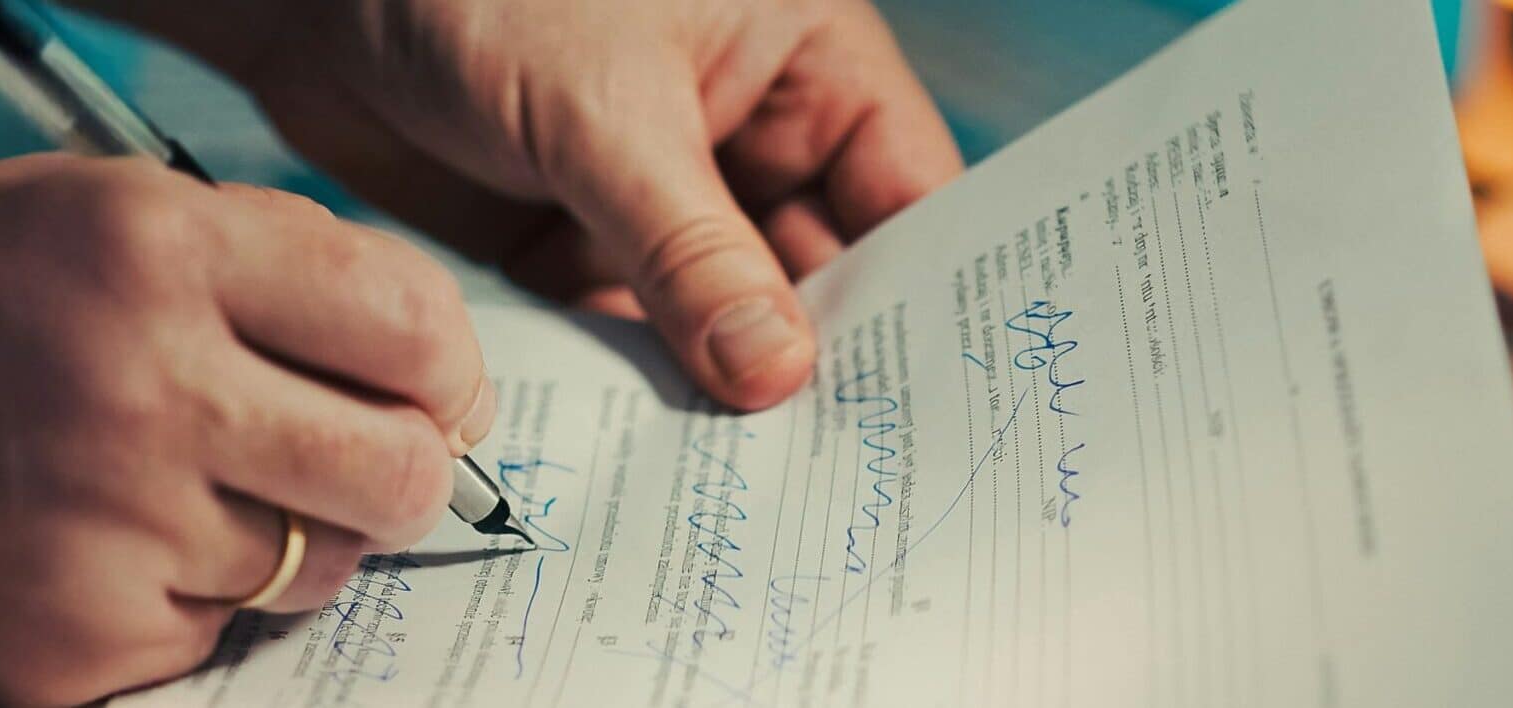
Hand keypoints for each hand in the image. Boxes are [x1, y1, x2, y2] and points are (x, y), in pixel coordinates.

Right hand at [0, 154, 492, 704]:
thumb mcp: (97, 209)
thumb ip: (272, 256)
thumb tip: (424, 349)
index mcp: (159, 253)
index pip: (413, 324)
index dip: (451, 369)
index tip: (437, 391)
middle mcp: (143, 389)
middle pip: (403, 473)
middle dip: (406, 474)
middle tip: (362, 463)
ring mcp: (108, 530)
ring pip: (318, 567)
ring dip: (287, 538)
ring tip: (190, 492)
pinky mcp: (73, 643)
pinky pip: (218, 634)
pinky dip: (190, 600)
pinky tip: (113, 547)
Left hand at [91, 0, 962, 409]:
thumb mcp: (606, 109)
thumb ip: (691, 247)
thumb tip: (776, 374)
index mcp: (803, 61)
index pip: (902, 190)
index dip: (922, 295)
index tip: (929, 405)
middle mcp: (747, 136)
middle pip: (824, 272)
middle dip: (824, 364)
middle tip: (839, 477)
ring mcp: (665, 200)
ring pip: (728, 317)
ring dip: (729, 392)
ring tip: (748, 486)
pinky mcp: (582, 248)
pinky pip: (636, 336)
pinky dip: (642, 391)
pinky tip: (651, 457)